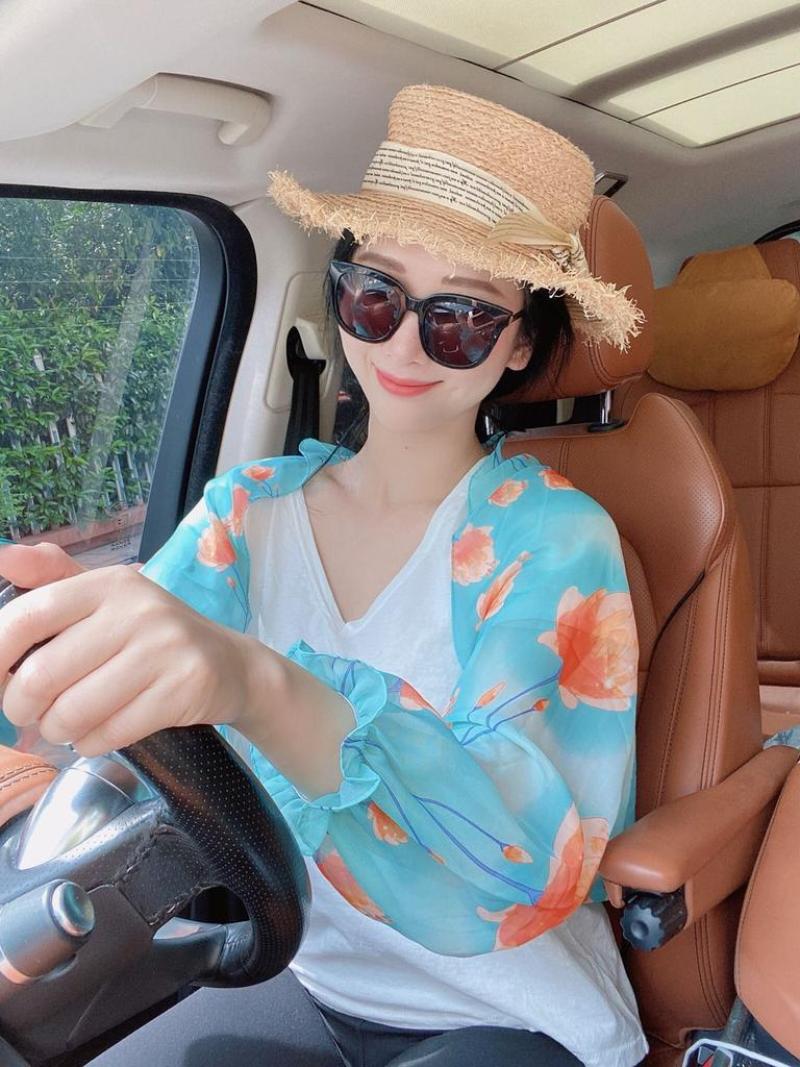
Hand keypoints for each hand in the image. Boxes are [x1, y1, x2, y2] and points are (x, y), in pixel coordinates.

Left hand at [0, 543, 252, 756]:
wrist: (232, 665)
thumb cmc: (153, 635)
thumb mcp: (108, 598)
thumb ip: (53, 578)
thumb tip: (2, 555)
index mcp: (109, 583)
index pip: (28, 616)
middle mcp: (137, 610)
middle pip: (43, 675)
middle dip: (21, 708)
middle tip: (29, 714)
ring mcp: (164, 650)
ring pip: (73, 712)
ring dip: (56, 730)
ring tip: (65, 725)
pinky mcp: (183, 690)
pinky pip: (109, 733)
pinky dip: (91, 743)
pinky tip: (99, 732)